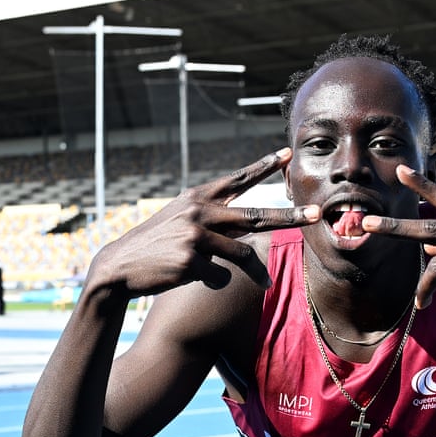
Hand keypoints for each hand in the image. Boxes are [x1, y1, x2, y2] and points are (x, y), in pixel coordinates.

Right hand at [90, 148, 318, 297]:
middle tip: (315, 214)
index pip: (237, 179)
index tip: (287, 153)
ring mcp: (196, 235)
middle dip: (289, 216)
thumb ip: (212, 218)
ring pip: (243, 253)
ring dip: (256, 271)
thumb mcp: (180, 220)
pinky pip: (221, 276)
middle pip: (255, 215)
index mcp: (198, 198)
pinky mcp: (192, 260)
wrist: (119, 266)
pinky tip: (194, 279)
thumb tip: (248, 229)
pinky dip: (215, 282)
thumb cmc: (155, 246)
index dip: (263, 166)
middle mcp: (199, 211)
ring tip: (265, 283)